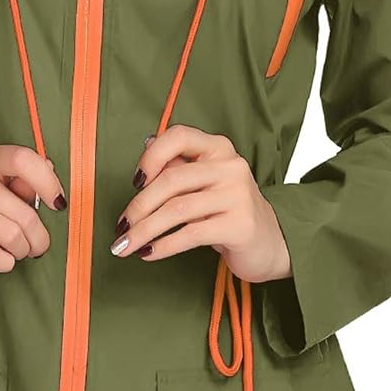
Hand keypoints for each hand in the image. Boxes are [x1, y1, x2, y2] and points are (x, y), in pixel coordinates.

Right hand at [0, 142, 66, 283]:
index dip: (48, 183)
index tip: (58, 205)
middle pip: (24, 211)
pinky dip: (5, 263)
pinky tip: (1, 260)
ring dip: (22, 251)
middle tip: (36, 247)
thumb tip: (50, 168)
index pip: (23, 160)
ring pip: (12, 234)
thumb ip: (22, 182)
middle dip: (38, 237)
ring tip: (16, 253)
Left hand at [110, 124, 291, 282]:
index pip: (178, 137)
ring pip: (177, 210)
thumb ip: (178, 165)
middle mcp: (230, 167)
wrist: (269, 243)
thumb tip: (146, 145)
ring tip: (126, 246)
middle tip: (120, 229)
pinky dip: (163, 245)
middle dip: (138, 207)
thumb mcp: (204, 183)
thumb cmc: (228, 211)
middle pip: (171, 180)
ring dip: (144, 230)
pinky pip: (191, 234)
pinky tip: (149, 253)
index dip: (151, 156)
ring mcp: (238, 195)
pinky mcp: (240, 225)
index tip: (134, 182)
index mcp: (218, 148)